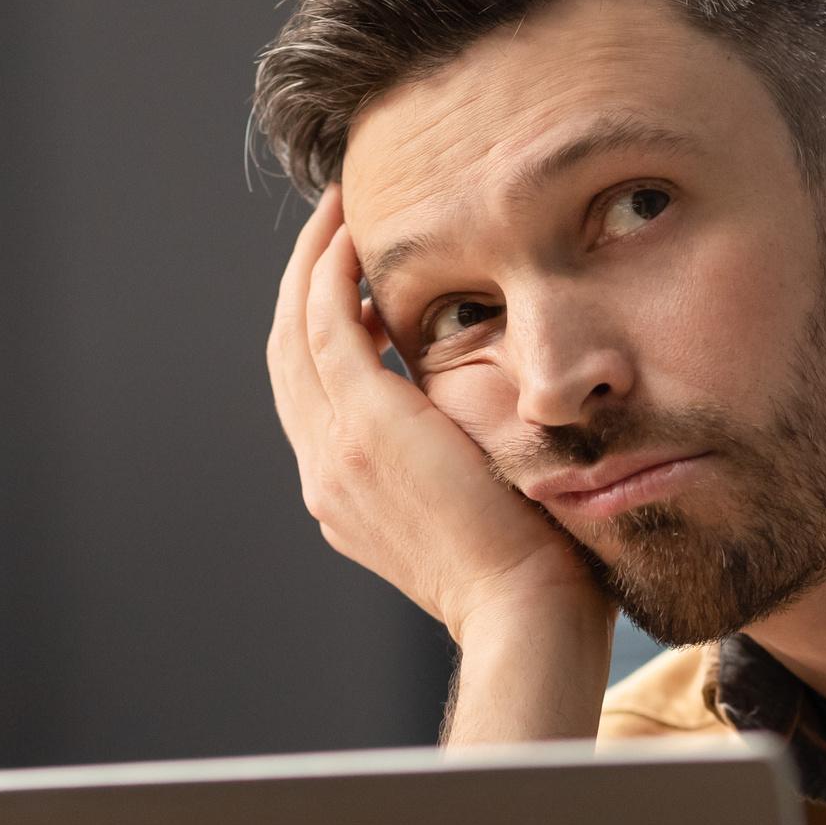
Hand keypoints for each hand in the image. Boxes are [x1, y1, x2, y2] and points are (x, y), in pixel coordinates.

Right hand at [265, 184, 606, 647]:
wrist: (526, 614)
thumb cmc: (537, 575)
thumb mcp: (484, 512)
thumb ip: (470, 463)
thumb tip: (500, 423)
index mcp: (349, 496)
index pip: (316, 393)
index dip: (323, 330)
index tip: (354, 284)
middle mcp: (326, 474)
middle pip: (288, 355)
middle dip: (303, 283)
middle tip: (333, 224)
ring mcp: (335, 452)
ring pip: (295, 331)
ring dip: (311, 262)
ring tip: (338, 210)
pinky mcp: (365, 425)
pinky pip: (325, 325)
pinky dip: (330, 274)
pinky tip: (353, 234)